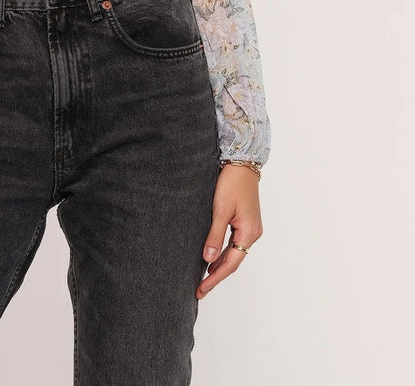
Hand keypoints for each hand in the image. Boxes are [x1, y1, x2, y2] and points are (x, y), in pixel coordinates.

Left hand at [196, 163, 262, 299]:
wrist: (241, 163)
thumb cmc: (231, 183)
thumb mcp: (220, 210)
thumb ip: (214, 236)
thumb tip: (207, 260)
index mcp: (248, 233)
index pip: (230, 264)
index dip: (215, 278)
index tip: (201, 289)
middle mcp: (252, 233)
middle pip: (233, 261)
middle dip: (216, 275)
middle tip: (199, 289)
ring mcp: (250, 227)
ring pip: (233, 253)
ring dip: (219, 265)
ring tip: (203, 278)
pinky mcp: (245, 221)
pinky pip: (233, 243)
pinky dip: (223, 252)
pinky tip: (212, 257)